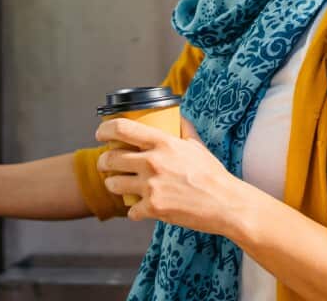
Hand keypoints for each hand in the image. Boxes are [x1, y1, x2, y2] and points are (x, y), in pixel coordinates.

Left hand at [95, 117, 244, 236]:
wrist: (226, 204)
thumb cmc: (213, 174)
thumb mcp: (197, 145)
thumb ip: (184, 129)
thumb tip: (177, 116)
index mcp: (162, 143)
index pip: (122, 129)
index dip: (105, 130)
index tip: (100, 133)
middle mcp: (153, 162)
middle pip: (111, 158)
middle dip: (103, 161)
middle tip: (105, 163)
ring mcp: (151, 186)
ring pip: (114, 184)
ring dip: (112, 184)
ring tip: (117, 184)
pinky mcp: (153, 208)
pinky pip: (131, 210)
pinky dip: (134, 211)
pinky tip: (139, 209)